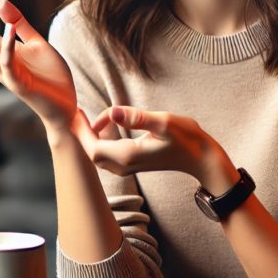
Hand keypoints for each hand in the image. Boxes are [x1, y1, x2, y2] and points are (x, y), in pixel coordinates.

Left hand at [85, 106, 237, 191]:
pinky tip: (104, 125)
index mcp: (128, 155)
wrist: (201, 159)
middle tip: (76, 110)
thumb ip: (138, 117)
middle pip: (91, 152)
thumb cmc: (187, 138)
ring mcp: (128, 166)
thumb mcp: (165, 122)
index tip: (76, 111)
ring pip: (98, 155)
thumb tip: (113, 112)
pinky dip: (99, 140)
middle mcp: (124, 164)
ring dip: (89, 137)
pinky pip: (107, 155)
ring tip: (84, 115)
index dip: (80, 131)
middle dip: (80, 133)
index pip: (92, 147)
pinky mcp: (132, 163)